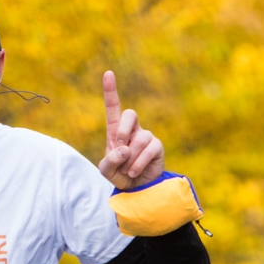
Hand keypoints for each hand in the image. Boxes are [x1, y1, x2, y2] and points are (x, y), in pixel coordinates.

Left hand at [98, 70, 164, 189]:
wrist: (136, 190)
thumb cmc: (119, 175)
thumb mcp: (106, 170)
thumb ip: (109, 160)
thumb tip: (124, 149)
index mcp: (116, 131)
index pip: (113, 107)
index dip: (110, 90)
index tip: (108, 73)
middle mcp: (132, 130)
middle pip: (130, 113)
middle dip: (122, 132)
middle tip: (120, 150)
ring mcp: (146, 137)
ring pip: (139, 138)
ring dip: (130, 158)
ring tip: (127, 170)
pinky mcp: (157, 146)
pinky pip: (148, 149)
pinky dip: (138, 163)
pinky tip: (134, 172)